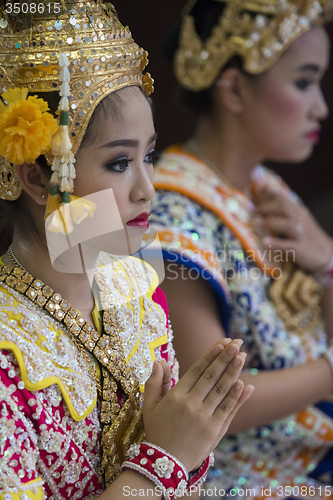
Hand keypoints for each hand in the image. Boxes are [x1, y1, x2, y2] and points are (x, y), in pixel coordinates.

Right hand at [143, 340, 253, 471]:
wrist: (164, 464)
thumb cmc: (156, 431)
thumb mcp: (149, 406)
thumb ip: (154, 383)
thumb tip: (159, 361)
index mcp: (175, 396)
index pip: (196, 370)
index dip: (210, 356)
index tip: (221, 343)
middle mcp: (191, 405)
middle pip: (211, 376)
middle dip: (225, 357)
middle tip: (237, 343)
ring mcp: (204, 418)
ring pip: (221, 390)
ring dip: (233, 372)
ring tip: (242, 356)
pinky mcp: (214, 431)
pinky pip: (227, 410)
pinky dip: (237, 397)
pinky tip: (245, 384)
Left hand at [252, 189, 331, 272]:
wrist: (325, 254)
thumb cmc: (305, 236)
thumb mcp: (297, 220)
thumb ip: (282, 213)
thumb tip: (261, 205)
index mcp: (298, 211)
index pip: (281, 198)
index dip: (265, 197)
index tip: (251, 199)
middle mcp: (301, 220)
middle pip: (284, 208)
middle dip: (265, 207)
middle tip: (251, 211)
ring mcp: (302, 234)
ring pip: (288, 225)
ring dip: (270, 223)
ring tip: (255, 224)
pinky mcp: (302, 249)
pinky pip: (290, 245)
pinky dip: (277, 243)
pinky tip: (265, 242)